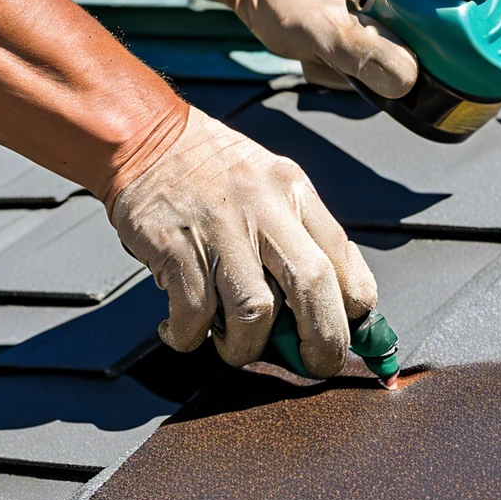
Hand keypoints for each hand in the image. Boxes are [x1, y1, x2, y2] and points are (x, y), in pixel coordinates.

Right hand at [110, 107, 377, 376]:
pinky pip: (195, 313)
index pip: (343, 258)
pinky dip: (192, 336)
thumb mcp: (270, 182)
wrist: (144, 136)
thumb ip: (300, 234)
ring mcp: (219, 228)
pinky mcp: (175, 247)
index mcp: (293, 191)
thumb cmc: (210, 167)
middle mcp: (263, 207)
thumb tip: (332, 302)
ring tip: (234, 346)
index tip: (348, 333)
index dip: (356, 308)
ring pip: (254, 310)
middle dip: (322, 339)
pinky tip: (188, 331)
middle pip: (312, 285)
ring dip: (247, 345)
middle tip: (315, 363)